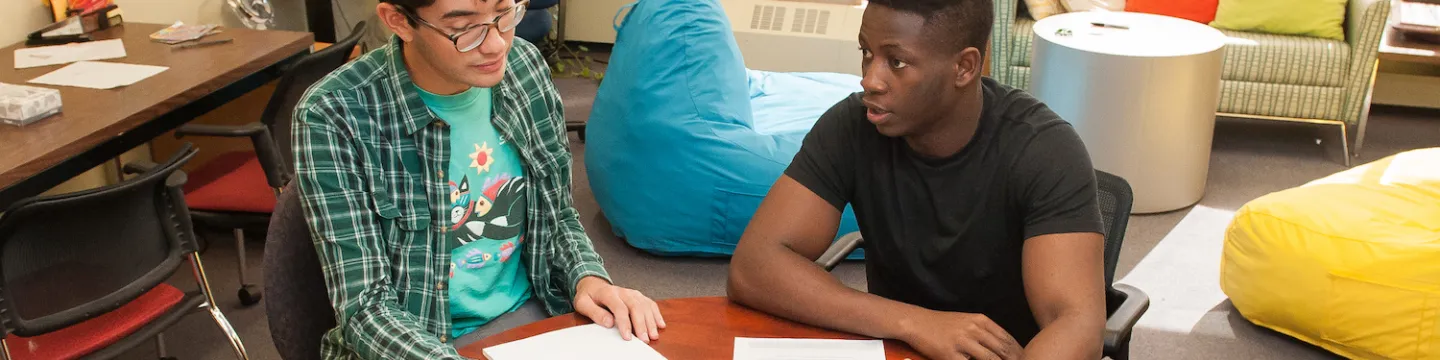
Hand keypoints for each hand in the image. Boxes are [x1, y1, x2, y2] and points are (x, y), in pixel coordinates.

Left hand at [572, 276, 666, 342]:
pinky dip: (656, 314)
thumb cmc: (588, 296)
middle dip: (641, 324)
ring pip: (645, 305)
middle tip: (644, 339)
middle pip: (635, 306)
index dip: (624, 323)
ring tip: (653, 335)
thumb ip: (595, 313)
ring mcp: (632, 293)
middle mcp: (623, 292)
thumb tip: (609, 322)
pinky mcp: (638, 296)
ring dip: (651, 321)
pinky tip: (660, 324)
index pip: (619, 308)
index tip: (627, 337)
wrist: (593, 284)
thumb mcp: (583, 304)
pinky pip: (650, 303)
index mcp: (608, 293)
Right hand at [900, 309, 1022, 359]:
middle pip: (1003, 350)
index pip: (1008, 339)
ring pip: (991, 359)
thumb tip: (1004, 347)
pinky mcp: (950, 354)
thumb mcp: (967, 321)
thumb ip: (985, 331)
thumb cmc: (942, 324)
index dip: (1020, 353)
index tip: (1029, 359)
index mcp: (981, 320)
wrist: (916, 322)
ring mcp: (962, 342)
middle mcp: (974, 329)